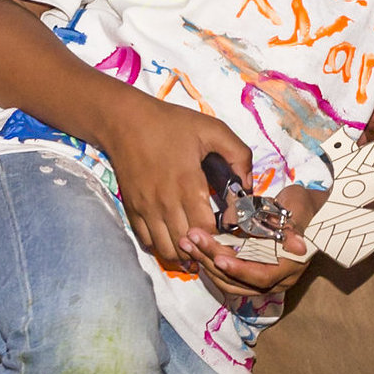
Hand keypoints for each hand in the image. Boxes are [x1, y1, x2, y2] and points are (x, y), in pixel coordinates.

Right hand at [99, 97, 255, 270]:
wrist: (125, 121)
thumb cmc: (171, 123)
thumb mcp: (212, 129)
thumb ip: (238, 155)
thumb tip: (248, 185)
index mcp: (188, 184)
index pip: (208, 229)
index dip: (222, 235)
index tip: (231, 228)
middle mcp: (165, 202)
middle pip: (189, 245)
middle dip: (206, 247)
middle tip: (218, 241)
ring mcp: (146, 209)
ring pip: (168, 250)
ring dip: (185, 252)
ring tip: (198, 243)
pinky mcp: (132, 210)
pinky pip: (148, 242)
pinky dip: (163, 246)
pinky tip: (175, 236)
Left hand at [196, 184, 317, 301]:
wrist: (305, 211)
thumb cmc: (303, 207)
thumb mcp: (298, 208)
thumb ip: (290, 225)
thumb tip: (294, 244)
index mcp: (291, 266)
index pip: (262, 276)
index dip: (239, 269)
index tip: (218, 258)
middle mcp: (277, 280)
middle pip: (239, 280)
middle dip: (212, 259)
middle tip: (192, 238)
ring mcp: (262, 280)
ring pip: (228, 281)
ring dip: (206, 263)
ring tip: (187, 242)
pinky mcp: (248, 275)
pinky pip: (226, 277)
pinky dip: (210, 264)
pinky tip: (195, 248)